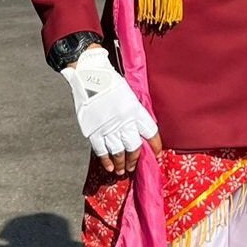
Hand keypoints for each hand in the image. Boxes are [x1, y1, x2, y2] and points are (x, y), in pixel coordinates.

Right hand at [61, 47, 161, 174]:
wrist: (90, 76)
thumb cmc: (110, 82)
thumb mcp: (129, 94)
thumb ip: (134, 111)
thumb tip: (139, 127)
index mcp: (135, 110)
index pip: (150, 131)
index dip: (155, 144)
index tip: (157, 152)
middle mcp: (124, 121)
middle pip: (134, 147)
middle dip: (135, 159)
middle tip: (134, 165)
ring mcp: (108, 127)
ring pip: (118, 152)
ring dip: (121, 163)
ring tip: (122, 170)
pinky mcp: (94, 131)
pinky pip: (102, 151)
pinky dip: (106, 161)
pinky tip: (109, 167)